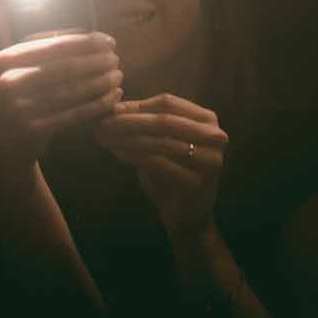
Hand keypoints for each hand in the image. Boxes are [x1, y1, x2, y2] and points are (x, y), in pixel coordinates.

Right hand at [0, 31, 122, 176]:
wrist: (3, 141)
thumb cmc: (22, 95)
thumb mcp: (22, 68)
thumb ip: (49, 49)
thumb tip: (95, 35)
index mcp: (6, 59)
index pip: (56, 44)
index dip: (88, 42)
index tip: (110, 42)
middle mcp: (8, 82)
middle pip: (66, 66)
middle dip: (97, 61)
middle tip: (116, 60)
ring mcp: (19, 107)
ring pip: (72, 90)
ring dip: (101, 82)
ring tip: (118, 76)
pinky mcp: (33, 129)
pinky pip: (74, 113)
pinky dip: (98, 104)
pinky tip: (113, 98)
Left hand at [95, 93, 230, 238]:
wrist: (186, 215)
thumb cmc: (170, 173)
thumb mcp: (158, 143)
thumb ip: (143, 124)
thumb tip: (114, 107)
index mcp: (207, 119)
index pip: (168, 103)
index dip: (136, 106)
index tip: (109, 112)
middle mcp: (215, 135)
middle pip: (165, 120)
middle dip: (130, 122)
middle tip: (102, 126)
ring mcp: (211, 158)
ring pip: (162, 142)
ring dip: (129, 139)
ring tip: (106, 140)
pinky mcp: (201, 181)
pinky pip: (161, 165)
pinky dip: (136, 158)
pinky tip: (119, 155)